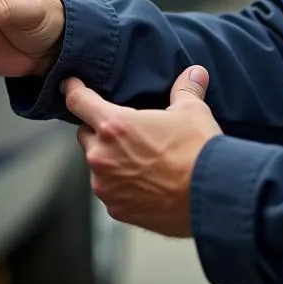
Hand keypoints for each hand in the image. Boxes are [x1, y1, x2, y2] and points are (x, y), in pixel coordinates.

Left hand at [64, 66, 220, 237]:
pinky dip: (121, 185)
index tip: (70, 85)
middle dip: (100, 130)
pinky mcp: (116, 210)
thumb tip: (194, 73)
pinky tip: (146, 182)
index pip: (79, 101)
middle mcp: (102, 157)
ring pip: (98, 165)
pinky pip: (110, 191)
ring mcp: (106, 186)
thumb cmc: (199, 152)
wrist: (212, 196)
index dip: (73, 90)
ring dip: (111, 160)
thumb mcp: (192, 112)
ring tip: (141, 160)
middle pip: (86, 135)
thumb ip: (185, 89)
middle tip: (126, 130)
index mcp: (114, 126)